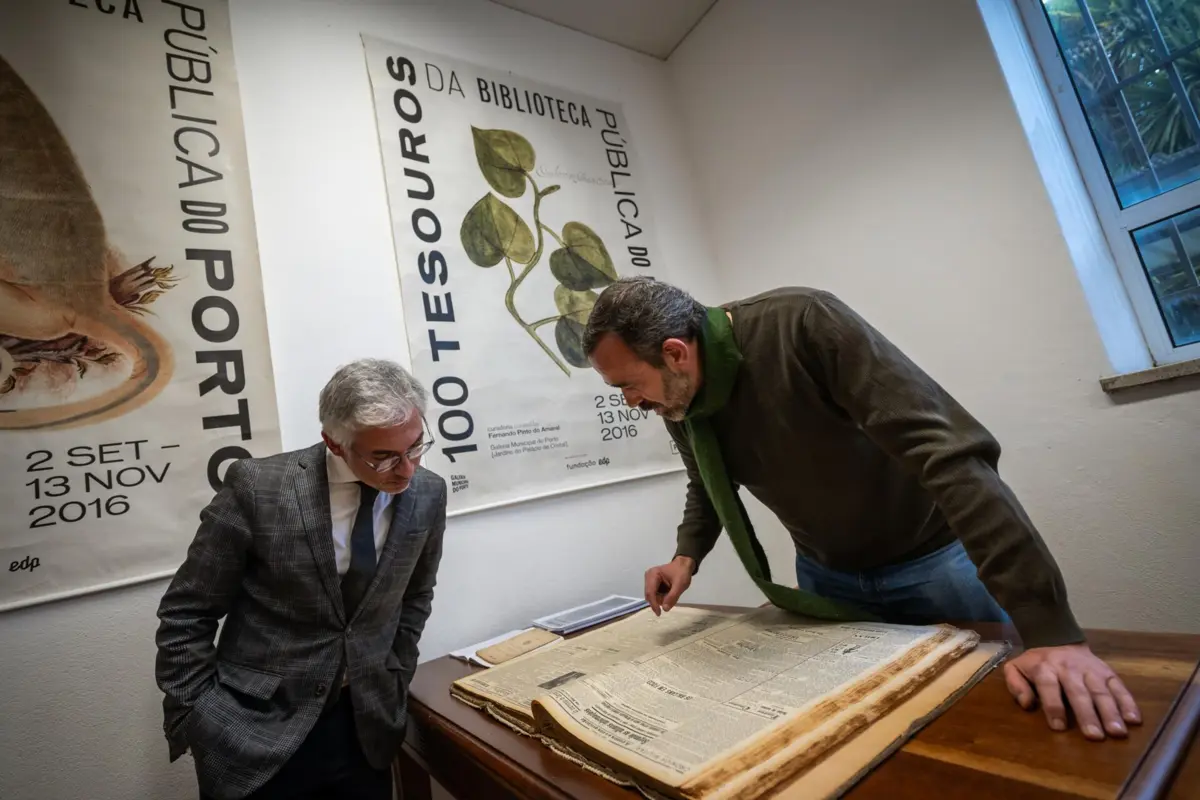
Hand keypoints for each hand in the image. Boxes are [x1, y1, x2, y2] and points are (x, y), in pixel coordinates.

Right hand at [643, 556, 694, 614]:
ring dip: (661, 599)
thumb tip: (665, 609)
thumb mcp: (680, 585)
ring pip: (652, 596)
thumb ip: (672, 597)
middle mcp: (648, 577)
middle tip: (672, 599)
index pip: (650, 592)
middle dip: (660, 600)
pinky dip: (662, 597)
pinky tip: (669, 592)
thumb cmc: (682, 573)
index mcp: (653, 575)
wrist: (684, 565)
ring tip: (672, 593)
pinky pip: (655, 595)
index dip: (653, 604)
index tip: (659, 613)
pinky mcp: (652, 583)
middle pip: (650, 595)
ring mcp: (649, 580)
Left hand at [1003, 643, 1140, 739]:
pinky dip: (1128, 703)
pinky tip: (1134, 720)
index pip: (1049, 687)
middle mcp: (1070, 668)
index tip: (1059, 728)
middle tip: (1095, 736)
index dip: (1053, 706)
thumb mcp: (1016, 668)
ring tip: (1117, 732)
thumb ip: (1015, 684)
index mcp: (1045, 667)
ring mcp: (1091, 670)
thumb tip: (1026, 704)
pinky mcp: (1108, 671)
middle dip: (1087, 715)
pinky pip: (1120, 687)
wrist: (1058, 639)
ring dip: (1111, 712)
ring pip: (1102, 691)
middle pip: (1079, 692)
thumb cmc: (1037, 663)